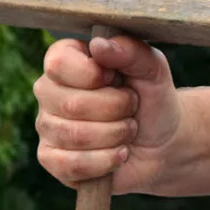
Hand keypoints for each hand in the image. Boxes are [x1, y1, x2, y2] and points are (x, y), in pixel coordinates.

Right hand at [33, 34, 184, 193]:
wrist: (162, 143)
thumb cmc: (152, 99)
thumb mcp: (153, 69)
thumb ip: (131, 51)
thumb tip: (99, 45)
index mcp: (66, 61)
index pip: (59, 63)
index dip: (95, 75)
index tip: (117, 79)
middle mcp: (49, 91)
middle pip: (71, 104)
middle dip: (116, 110)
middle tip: (132, 108)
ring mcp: (47, 126)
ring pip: (74, 136)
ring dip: (115, 135)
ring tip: (128, 129)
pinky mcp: (51, 160)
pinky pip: (71, 164)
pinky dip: (106, 161)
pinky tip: (120, 154)